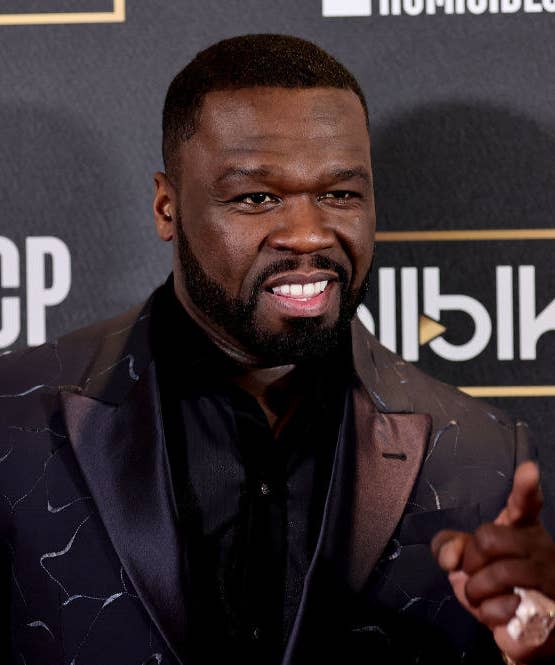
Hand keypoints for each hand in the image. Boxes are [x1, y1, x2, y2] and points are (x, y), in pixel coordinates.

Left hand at [431, 462, 554, 663]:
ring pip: (502, 573)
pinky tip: (500, 616)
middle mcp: (539, 547)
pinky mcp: (552, 611)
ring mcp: (549, 578)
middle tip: (472, 574)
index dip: (526, 488)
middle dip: (470, 559)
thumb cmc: (492, 583)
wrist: (518, 627)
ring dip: (478, 590)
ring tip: (482, 597)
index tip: (529, 470)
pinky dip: (492, 615)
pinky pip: (510, 609)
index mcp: (520, 528)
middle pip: (489, 538)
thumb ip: (449, 547)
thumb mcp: (465, 560)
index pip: (525, 503)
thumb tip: (450, 558)